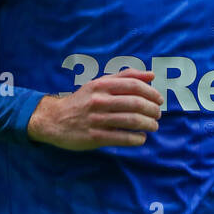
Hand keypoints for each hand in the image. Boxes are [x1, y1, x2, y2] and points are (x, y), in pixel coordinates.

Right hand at [27, 68, 162, 149]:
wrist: (54, 120)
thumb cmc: (82, 100)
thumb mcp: (99, 83)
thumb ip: (124, 77)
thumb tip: (151, 74)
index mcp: (101, 85)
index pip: (133, 85)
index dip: (151, 92)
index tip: (159, 99)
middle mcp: (99, 100)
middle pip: (135, 103)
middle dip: (152, 110)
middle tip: (158, 114)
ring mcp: (96, 119)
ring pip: (131, 121)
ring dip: (148, 124)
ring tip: (153, 126)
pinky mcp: (94, 137)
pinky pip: (122, 138)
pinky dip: (136, 139)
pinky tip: (141, 138)